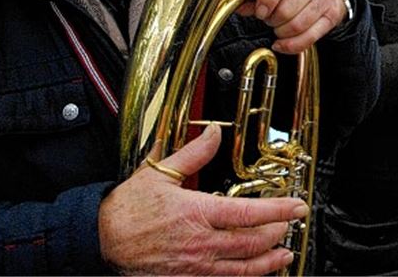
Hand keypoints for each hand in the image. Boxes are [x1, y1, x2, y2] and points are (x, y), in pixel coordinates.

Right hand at [98, 125, 305, 274]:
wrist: (100, 238)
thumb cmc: (128, 208)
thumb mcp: (160, 173)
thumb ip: (193, 154)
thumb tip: (214, 134)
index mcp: (197, 213)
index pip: (249, 214)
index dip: (279, 211)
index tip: (297, 206)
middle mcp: (200, 243)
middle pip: (252, 242)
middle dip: (277, 233)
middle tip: (290, 224)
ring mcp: (194, 265)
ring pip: (242, 268)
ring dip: (268, 262)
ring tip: (284, 255)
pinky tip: (253, 272)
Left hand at [237, 0, 347, 53]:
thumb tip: (239, 7)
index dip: (266, 1)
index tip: (260, 12)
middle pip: (285, 10)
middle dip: (272, 20)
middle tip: (270, 20)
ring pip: (296, 26)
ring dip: (281, 33)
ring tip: (278, 28)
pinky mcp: (332, 15)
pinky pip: (309, 38)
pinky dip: (291, 46)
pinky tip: (282, 43)